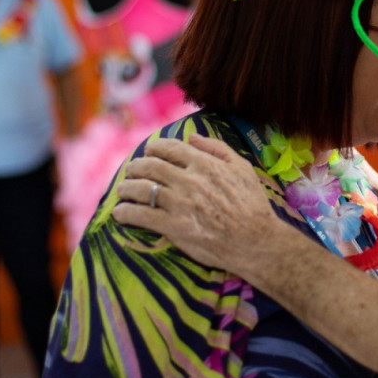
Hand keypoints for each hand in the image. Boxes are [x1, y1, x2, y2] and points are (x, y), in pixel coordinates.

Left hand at [112, 134, 278, 274]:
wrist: (257, 240)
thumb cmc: (252, 204)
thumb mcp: (242, 167)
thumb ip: (217, 148)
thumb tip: (192, 137)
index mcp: (205, 163)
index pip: (169, 148)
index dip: (153, 148)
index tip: (148, 152)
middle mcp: (189, 180)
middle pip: (150, 166)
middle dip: (135, 167)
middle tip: (130, 171)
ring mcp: (181, 204)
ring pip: (142, 189)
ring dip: (126, 188)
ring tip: (122, 190)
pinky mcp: (175, 227)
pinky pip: (142, 215)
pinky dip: (126, 212)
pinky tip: (120, 213)